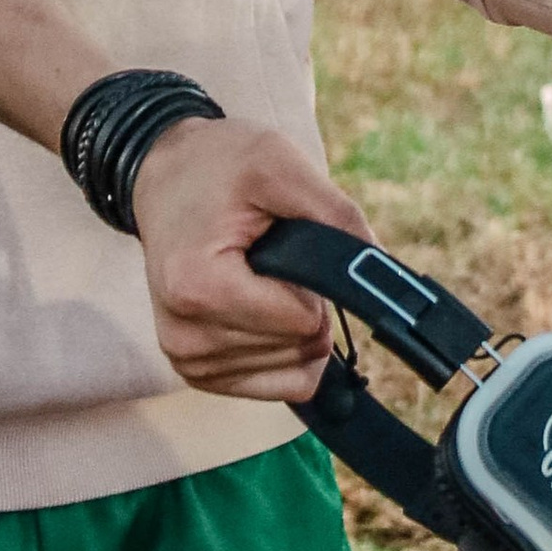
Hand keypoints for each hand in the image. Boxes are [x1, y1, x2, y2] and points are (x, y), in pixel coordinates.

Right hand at [130, 119, 357, 402]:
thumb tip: (386, 273)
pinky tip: (259, 306)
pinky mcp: (197, 373)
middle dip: (302, 301)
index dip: (310, 282)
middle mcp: (185, 337)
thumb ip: (337, 215)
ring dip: (291, 322)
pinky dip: (285, 349)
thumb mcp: (280, 164)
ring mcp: (188, 361)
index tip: (277, 243)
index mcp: (197, 289)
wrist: (166, 176)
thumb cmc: (220, 166)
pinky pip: (280, 386)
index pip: (303, 322)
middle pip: (301, 347)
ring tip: (254, 273)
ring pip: (296, 370)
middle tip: (266, 255)